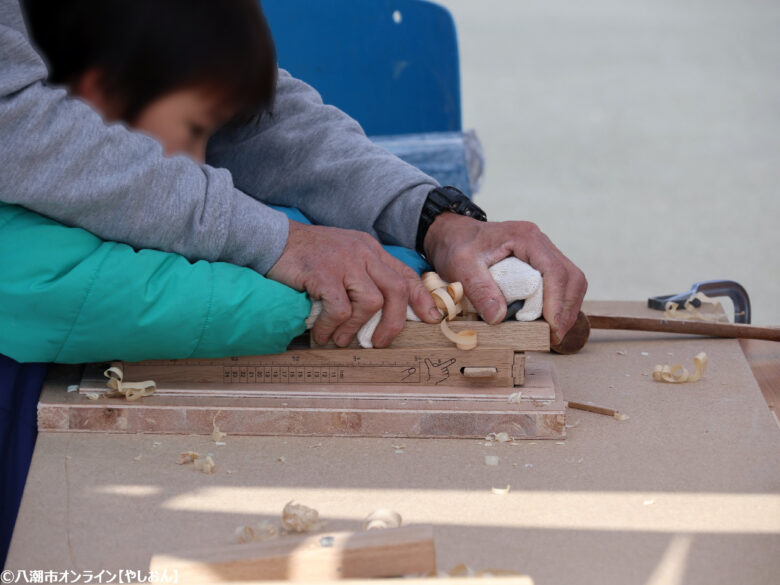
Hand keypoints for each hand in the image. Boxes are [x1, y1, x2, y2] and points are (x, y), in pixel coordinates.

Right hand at [268, 220, 440, 346]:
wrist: (270, 239)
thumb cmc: (305, 255)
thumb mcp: (342, 257)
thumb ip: (362, 275)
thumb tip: (376, 311)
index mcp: (369, 249)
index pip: (405, 274)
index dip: (421, 298)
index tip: (431, 318)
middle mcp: (362, 253)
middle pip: (396, 290)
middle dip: (394, 322)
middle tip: (380, 342)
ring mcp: (343, 261)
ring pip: (371, 302)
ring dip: (357, 327)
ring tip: (341, 339)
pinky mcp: (324, 273)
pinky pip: (340, 308)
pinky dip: (333, 326)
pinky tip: (322, 333)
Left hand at [423, 213, 586, 343]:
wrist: (454, 235)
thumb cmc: (457, 246)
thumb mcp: (461, 266)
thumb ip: (479, 290)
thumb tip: (498, 317)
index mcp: (525, 238)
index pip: (554, 270)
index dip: (557, 301)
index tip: (552, 327)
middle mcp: (540, 243)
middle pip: (572, 277)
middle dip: (567, 309)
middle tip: (555, 336)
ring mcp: (543, 253)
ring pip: (572, 281)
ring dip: (567, 309)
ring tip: (554, 333)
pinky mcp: (541, 264)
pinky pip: (562, 284)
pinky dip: (560, 304)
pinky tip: (549, 321)